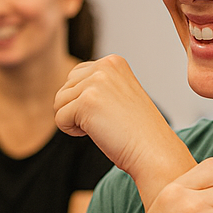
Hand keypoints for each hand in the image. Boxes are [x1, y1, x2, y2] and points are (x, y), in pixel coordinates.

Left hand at [54, 55, 187, 193]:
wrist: (154, 151)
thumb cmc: (137, 131)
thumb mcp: (117, 95)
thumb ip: (94, 84)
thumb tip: (63, 91)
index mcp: (113, 62)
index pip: (75, 76)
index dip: (85, 100)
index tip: (109, 112)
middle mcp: (104, 66)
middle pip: (64, 88)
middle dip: (77, 109)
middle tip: (106, 121)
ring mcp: (96, 82)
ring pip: (59, 103)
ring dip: (75, 120)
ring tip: (101, 126)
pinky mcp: (86, 101)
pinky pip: (59, 118)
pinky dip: (72, 131)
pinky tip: (96, 133)